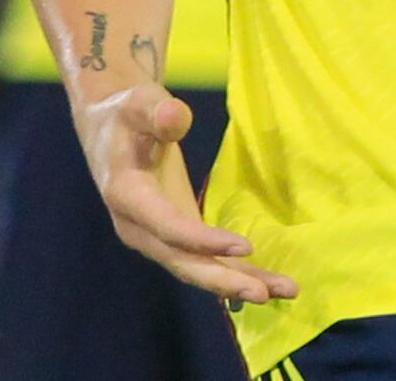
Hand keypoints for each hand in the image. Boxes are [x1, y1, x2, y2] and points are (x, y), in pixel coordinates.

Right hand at [78, 84, 297, 307]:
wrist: (110, 129)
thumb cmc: (127, 113)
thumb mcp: (139, 103)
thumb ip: (157, 112)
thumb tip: (176, 115)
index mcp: (126, 195)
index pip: (167, 226)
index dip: (203, 241)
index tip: (245, 246)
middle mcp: (138, 228)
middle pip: (182, 262)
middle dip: (223, 280)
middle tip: (264, 294)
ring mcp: (156, 238)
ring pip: (197, 269)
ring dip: (238, 283)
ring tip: (285, 290)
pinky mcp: (174, 238)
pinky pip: (205, 262)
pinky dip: (236, 275)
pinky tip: (270, 284)